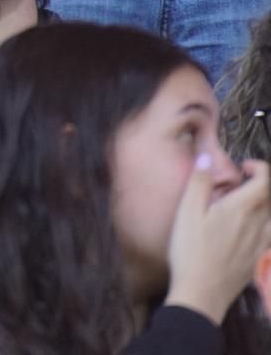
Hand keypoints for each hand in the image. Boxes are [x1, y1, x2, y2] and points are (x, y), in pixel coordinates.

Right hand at [165, 157, 270, 323]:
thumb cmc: (190, 251)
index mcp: (240, 209)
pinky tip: (253, 229)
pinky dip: (266, 226)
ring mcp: (262, 244)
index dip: (259, 168)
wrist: (202, 292)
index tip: (244, 167)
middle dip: (261, 185)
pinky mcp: (261, 259)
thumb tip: (207, 157)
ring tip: (249, 205)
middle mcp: (258, 224)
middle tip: (244, 183)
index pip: (265, 181)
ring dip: (265, 206)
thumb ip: (199, 183)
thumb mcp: (186, 213)